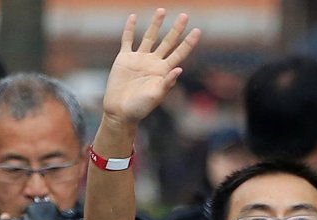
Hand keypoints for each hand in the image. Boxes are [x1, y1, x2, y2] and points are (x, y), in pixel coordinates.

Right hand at [102, 9, 200, 124]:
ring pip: (149, 37)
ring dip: (156, 24)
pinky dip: (129, 28)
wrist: (119, 111)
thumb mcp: (156, 97)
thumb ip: (167, 83)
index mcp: (164, 71)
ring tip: (162, 10)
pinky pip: (127, 40)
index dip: (188, 43)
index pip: (179, 53)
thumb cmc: (140, 108)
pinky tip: (133, 17)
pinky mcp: (124, 58)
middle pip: (168, 42)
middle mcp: (153, 63)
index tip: (197, 31)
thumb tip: (179, 69)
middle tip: (184, 16)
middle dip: (176, 29)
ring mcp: (139, 59)